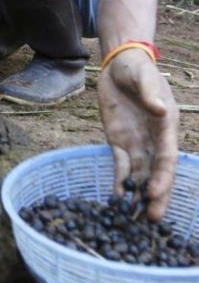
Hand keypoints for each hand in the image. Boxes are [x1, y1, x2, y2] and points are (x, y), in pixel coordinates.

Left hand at [98, 50, 178, 219]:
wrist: (119, 64)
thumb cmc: (137, 69)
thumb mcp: (144, 77)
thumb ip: (150, 93)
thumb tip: (159, 110)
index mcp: (165, 126)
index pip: (166, 157)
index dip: (163, 176)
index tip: (155, 192)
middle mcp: (153, 139)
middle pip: (156, 172)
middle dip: (156, 195)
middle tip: (152, 219)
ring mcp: (136, 142)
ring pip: (140, 174)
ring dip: (138, 195)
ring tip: (134, 218)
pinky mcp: (118, 142)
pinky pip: (120, 165)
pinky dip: (119, 181)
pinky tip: (116, 198)